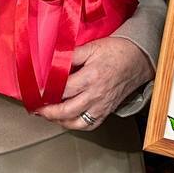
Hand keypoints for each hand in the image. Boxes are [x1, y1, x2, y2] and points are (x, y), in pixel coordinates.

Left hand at [36, 36, 153, 130]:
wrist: (138, 60)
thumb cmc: (116, 52)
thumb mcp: (92, 47)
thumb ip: (70, 55)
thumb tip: (51, 60)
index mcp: (91, 77)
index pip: (63, 89)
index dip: (46, 92)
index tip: (35, 91)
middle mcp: (96, 95)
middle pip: (66, 110)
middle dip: (47, 112)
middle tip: (36, 107)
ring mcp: (101, 106)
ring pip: (76, 122)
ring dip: (59, 121)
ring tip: (47, 114)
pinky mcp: (106, 112)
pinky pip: (88, 125)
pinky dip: (74, 125)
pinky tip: (65, 119)